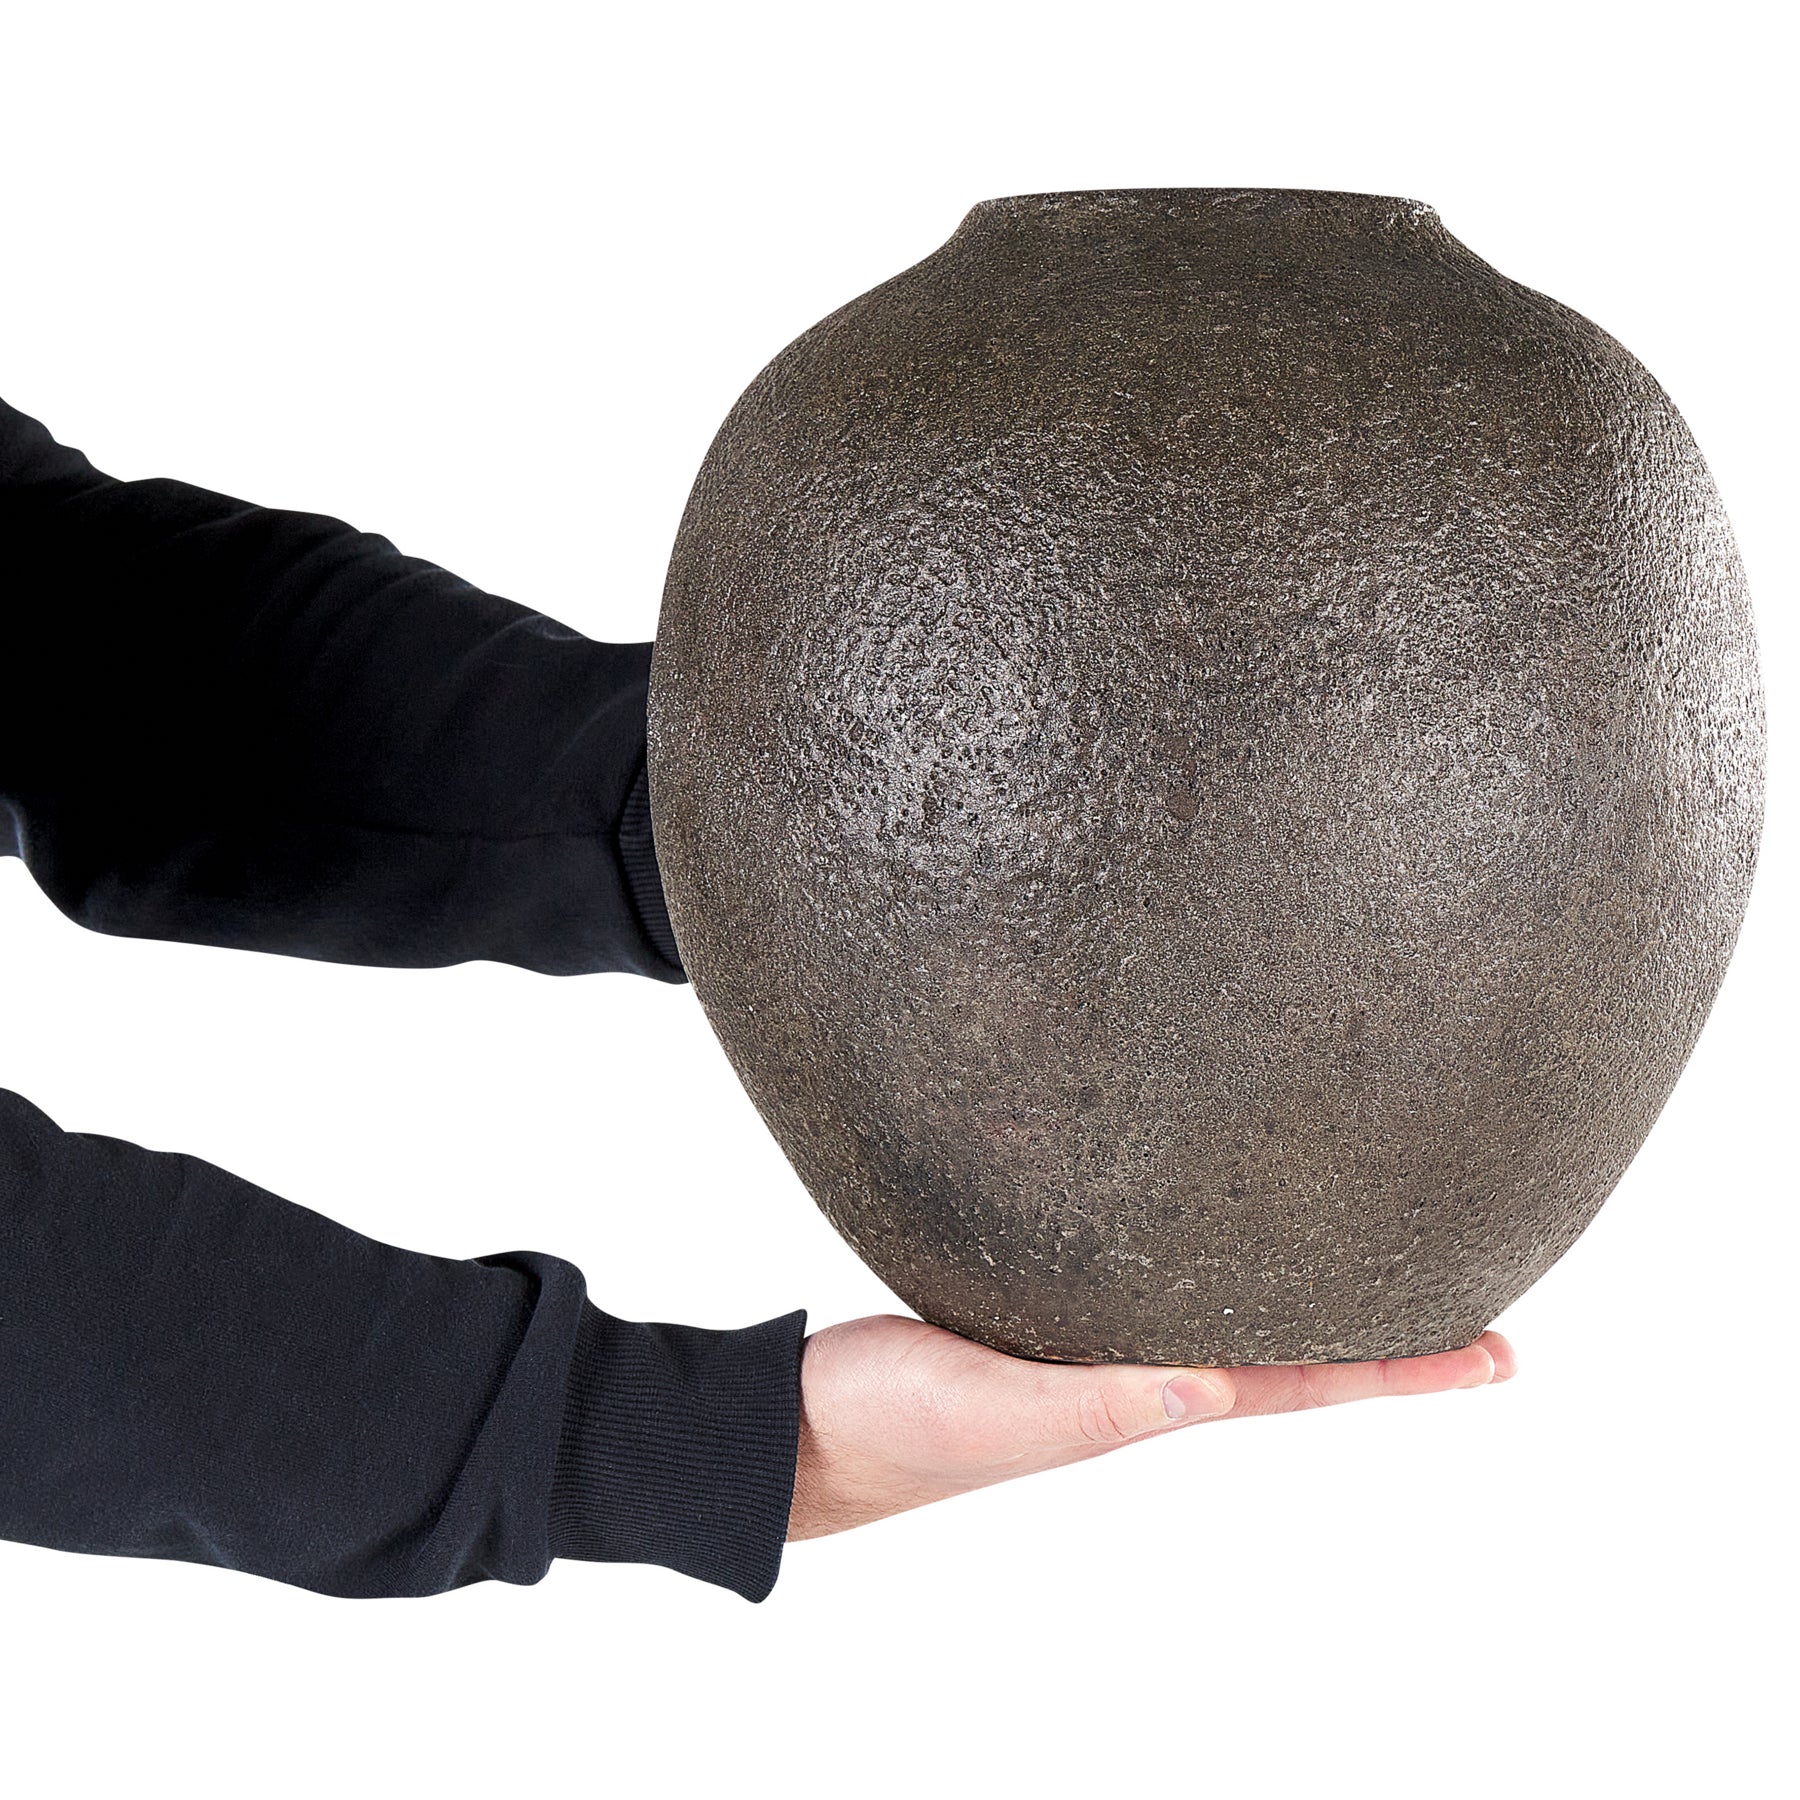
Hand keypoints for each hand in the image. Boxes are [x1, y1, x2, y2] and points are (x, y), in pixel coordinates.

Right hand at [787, 1313, 1515, 1539]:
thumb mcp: (991, 1409)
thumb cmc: (891, 1426)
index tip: (1497, 1357)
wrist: (805, 1426)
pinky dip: (1209, 1276)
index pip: (1301, 1386)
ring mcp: (1093, 1352)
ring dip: (1309, 1315)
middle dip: (1387, 1345)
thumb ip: (1092, 1404)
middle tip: (1482, 1328)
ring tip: (1372, 1281)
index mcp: (1144, 1403)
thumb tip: (1208, 1391)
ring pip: (1230, 1327)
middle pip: (1290, 1361)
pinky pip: (1155, 1295)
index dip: (1402, 1372)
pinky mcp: (1041, 1319)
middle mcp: (1139, 1378)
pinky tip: (1210, 1255)